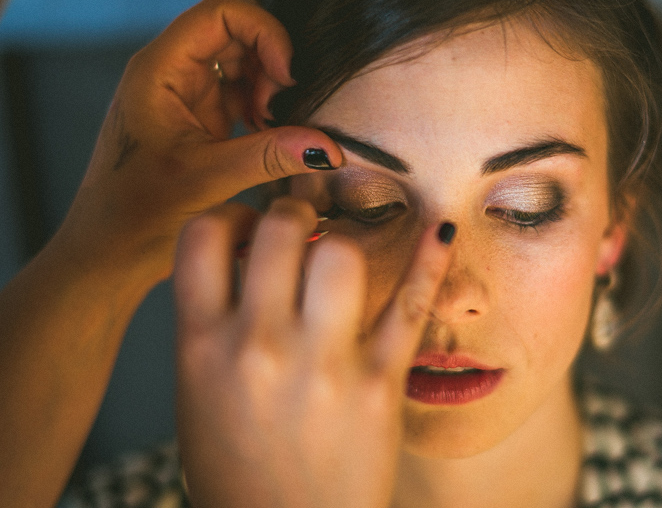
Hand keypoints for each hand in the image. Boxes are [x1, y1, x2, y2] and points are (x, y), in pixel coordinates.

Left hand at [59, 0, 341, 280]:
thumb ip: (270, 156)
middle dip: (270, 64)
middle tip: (280, 110)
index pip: (222, 11)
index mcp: (160, 69)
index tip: (287, 76)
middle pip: (237, 32)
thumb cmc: (136, 213)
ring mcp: (185, 93)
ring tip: (271, 128)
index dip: (265, 32)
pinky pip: (241, 93)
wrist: (109, 251)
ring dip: (268, 88)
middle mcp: (171, 71)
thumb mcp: (208, 180)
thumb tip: (329, 147)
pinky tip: (265, 138)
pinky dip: (262, 109)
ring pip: (243, 62)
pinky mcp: (199, 117)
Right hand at [173, 199, 454, 507]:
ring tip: (343, 257)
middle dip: (294, 213)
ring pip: (342, 252)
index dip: (229, 215)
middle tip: (305, 227)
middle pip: (281, 226)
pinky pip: (410, 304)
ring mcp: (322, 364)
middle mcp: (258, 346)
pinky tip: (442, 229)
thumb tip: (248, 253)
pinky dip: (431, 259)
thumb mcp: (199, 394)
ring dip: (344, 242)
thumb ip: (213, 322)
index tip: (250, 226)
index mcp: (201, 347)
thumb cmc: (237, 469)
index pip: (203, 235)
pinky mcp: (378, 384)